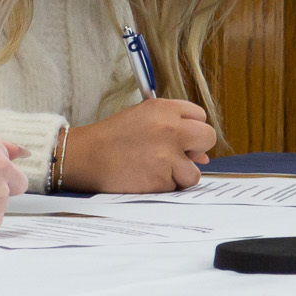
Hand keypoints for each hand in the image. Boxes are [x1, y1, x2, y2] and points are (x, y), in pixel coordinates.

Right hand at [59, 99, 216, 193]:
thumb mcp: (142, 118)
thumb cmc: (112, 137)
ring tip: (157, 169)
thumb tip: (202, 155)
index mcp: (164, 108)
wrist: (87, 156)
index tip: (181, 137)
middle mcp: (170, 128)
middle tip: (179, 155)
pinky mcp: (161, 178)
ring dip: (180, 174)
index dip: (191, 129)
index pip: (200, 116)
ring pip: (195, 171)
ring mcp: (167, 154)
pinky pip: (176, 187)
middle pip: (208, 137)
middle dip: (197, 149)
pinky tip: (147, 177)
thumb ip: (172, 127)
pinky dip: (165, 186)